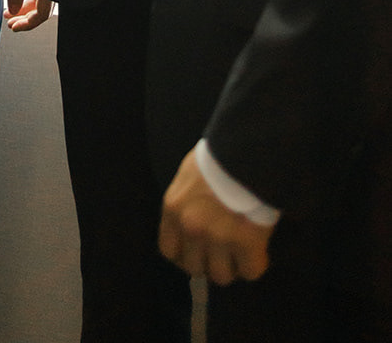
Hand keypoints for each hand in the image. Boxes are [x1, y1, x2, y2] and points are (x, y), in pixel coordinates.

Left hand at [159, 148, 272, 285]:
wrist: (245, 150)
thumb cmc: (217, 157)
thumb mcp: (188, 176)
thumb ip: (186, 202)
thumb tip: (195, 220)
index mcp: (173, 209)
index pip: (169, 251)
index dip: (185, 256)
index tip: (198, 253)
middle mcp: (191, 228)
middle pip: (196, 268)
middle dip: (210, 262)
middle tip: (223, 251)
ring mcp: (218, 238)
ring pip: (222, 276)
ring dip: (232, 266)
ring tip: (241, 251)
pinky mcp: (246, 243)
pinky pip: (250, 271)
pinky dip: (255, 263)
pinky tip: (258, 250)